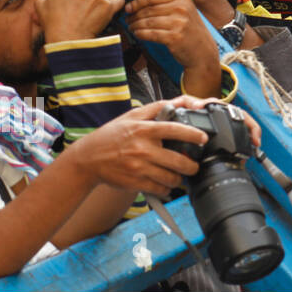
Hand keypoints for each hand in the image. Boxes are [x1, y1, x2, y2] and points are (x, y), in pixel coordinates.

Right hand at [65, 99, 209, 197]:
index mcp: (144, 129)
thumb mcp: (133, 115)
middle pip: (177, 161)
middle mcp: (142, 149)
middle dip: (191, 166)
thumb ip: (160, 107)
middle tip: (194, 165)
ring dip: (179, 178)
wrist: (87, 159)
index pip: (174, 129)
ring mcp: (138, 167)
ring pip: (170, 177)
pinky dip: (166, 188)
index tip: (203, 138)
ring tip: (180, 174)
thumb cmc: (114, 135)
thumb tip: (187, 102)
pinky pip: (159, 188)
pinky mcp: (134, 182)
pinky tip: (166, 184)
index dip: (192, 134)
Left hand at [124, 0, 220, 96]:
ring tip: (131, 27)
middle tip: (128, 19)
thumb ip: (167, 4)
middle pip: (149, 9)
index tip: (129, 7)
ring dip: (135, 25)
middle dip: (134, 15)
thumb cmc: (191, 32)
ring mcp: (178, 23)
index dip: (137, 2)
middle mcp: (181, 9)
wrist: (203, 51)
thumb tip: (139, 2)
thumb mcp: (185, 12)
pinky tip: (137, 34)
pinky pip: (150, 33)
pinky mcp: (174, 37)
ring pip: (147, 21)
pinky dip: (140, 34)